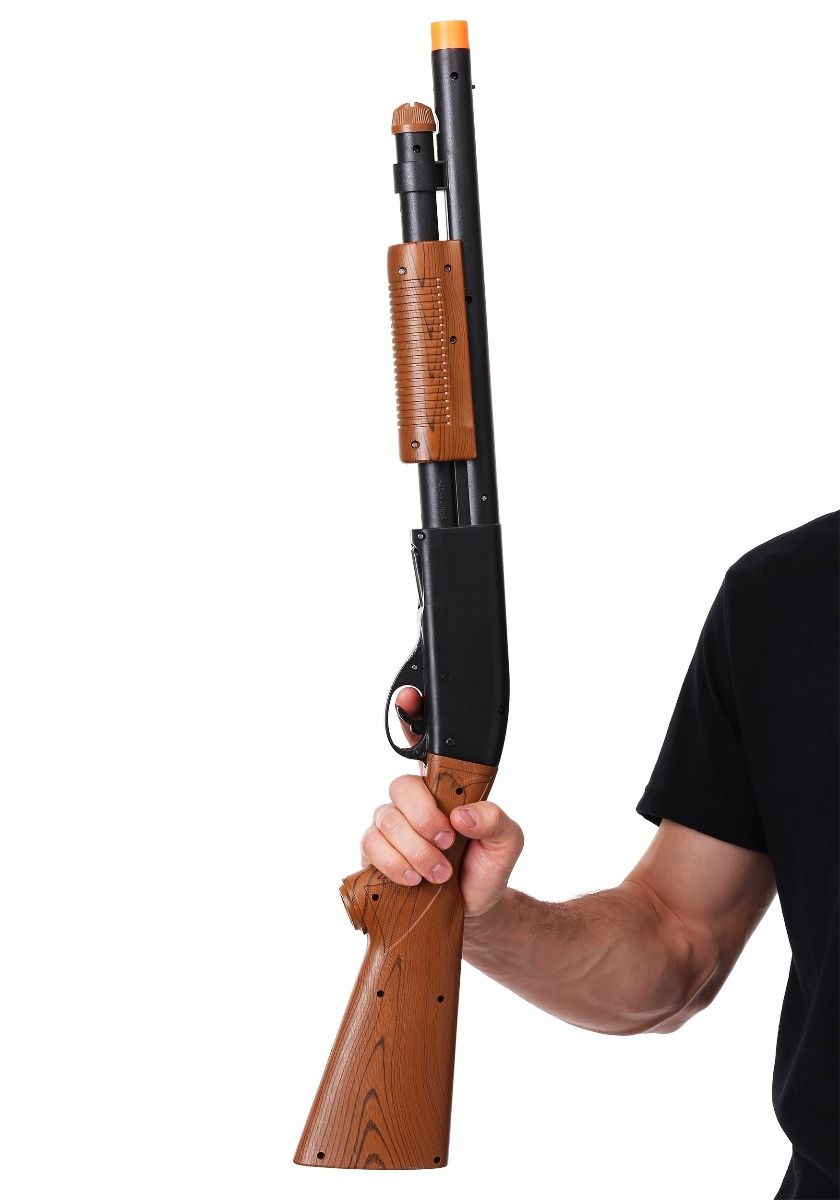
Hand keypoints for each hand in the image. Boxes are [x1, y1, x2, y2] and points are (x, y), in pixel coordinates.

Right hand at [360, 688, 523, 917]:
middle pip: (400, 787)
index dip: (411, 714)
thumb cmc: (486, 868)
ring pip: (385, 820)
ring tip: (438, 872)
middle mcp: (413, 802)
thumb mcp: (507, 843)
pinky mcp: (375, 854)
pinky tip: (413, 879)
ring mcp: (391, 826)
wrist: (472, 913)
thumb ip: (496, 820)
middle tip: (447, 842)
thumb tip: (463, 815)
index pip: (423, 744)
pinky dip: (394, 864)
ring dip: (414, 849)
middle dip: (424, 818)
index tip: (410, 699)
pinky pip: (371, 847)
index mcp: (444, 787)